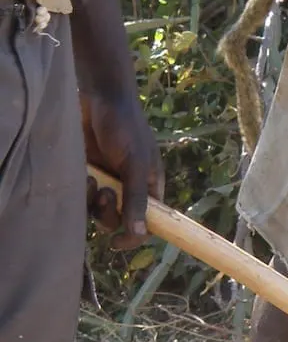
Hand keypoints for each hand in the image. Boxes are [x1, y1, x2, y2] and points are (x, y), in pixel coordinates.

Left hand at [81, 90, 160, 248]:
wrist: (98, 99)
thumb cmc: (125, 128)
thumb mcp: (135, 164)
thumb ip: (137, 199)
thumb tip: (141, 234)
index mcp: (150, 184)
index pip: (148, 221)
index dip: (136, 235)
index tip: (118, 242)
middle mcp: (130, 186)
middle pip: (120, 220)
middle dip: (109, 213)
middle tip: (105, 194)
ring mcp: (108, 181)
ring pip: (99, 211)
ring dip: (94, 202)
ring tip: (92, 181)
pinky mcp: (89, 175)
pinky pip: (84, 197)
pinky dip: (82, 191)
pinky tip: (84, 174)